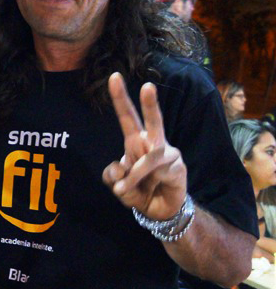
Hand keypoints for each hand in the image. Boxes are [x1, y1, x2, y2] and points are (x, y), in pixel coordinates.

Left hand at [102, 73, 186, 220]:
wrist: (161, 211)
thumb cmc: (140, 192)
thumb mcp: (118, 187)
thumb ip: (112, 176)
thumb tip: (118, 167)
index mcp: (135, 143)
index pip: (127, 117)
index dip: (120, 98)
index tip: (114, 77)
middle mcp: (152, 143)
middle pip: (151, 120)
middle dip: (150, 103)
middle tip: (147, 86)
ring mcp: (167, 153)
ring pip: (150, 153)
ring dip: (134, 173)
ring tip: (123, 189)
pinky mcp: (177, 166)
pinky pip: (154, 171)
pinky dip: (139, 180)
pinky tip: (136, 191)